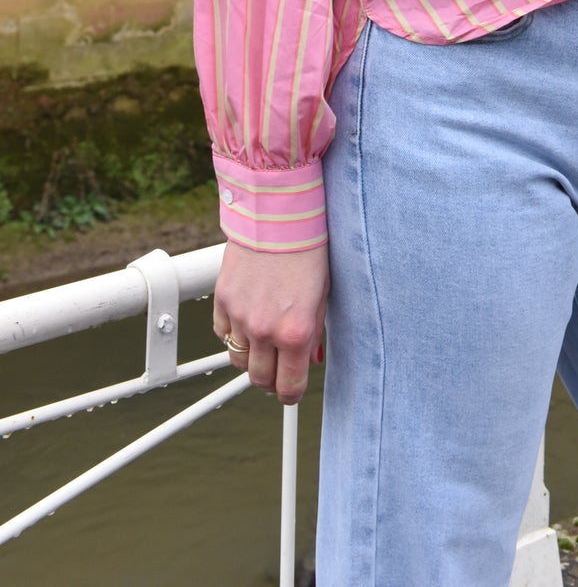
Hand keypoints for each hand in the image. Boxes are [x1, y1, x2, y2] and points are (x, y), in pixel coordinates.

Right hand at [213, 240, 329, 404]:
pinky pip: (223, 333)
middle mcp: (265, 330)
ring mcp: (240, 317)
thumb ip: (313, 333)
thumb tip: (309, 361)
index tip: (291, 390)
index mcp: (296, 332)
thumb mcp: (322, 296)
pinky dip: (234, 332)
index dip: (291, 393)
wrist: (279, 216)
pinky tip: (247, 316)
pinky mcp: (222, 301)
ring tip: (264, 338)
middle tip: (279, 367)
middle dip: (270, 379)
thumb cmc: (308, 251)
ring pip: (239, 359)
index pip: (289, 386)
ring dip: (251, 356)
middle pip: (259, 380)